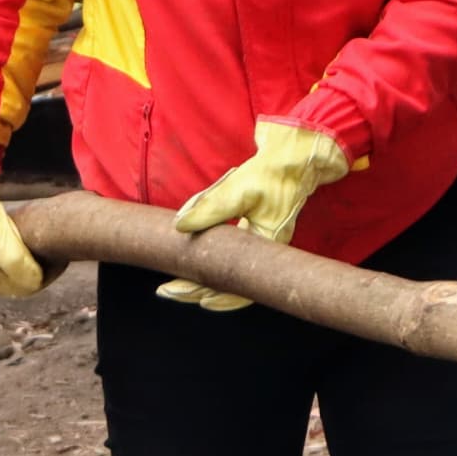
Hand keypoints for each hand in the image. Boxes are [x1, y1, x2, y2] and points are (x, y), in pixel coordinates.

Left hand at [162, 117, 350, 307]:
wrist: (290, 159)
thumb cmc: (269, 174)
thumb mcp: (237, 189)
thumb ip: (208, 207)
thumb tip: (179, 225)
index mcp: (268, 246)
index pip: (240, 285)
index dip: (213, 296)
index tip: (184, 293)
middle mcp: (266, 252)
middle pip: (229, 284)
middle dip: (196, 290)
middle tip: (166, 290)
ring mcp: (259, 245)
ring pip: (228, 272)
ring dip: (201, 279)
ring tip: (174, 285)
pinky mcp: (252, 234)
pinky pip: (230, 256)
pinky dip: (212, 263)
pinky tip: (194, 264)